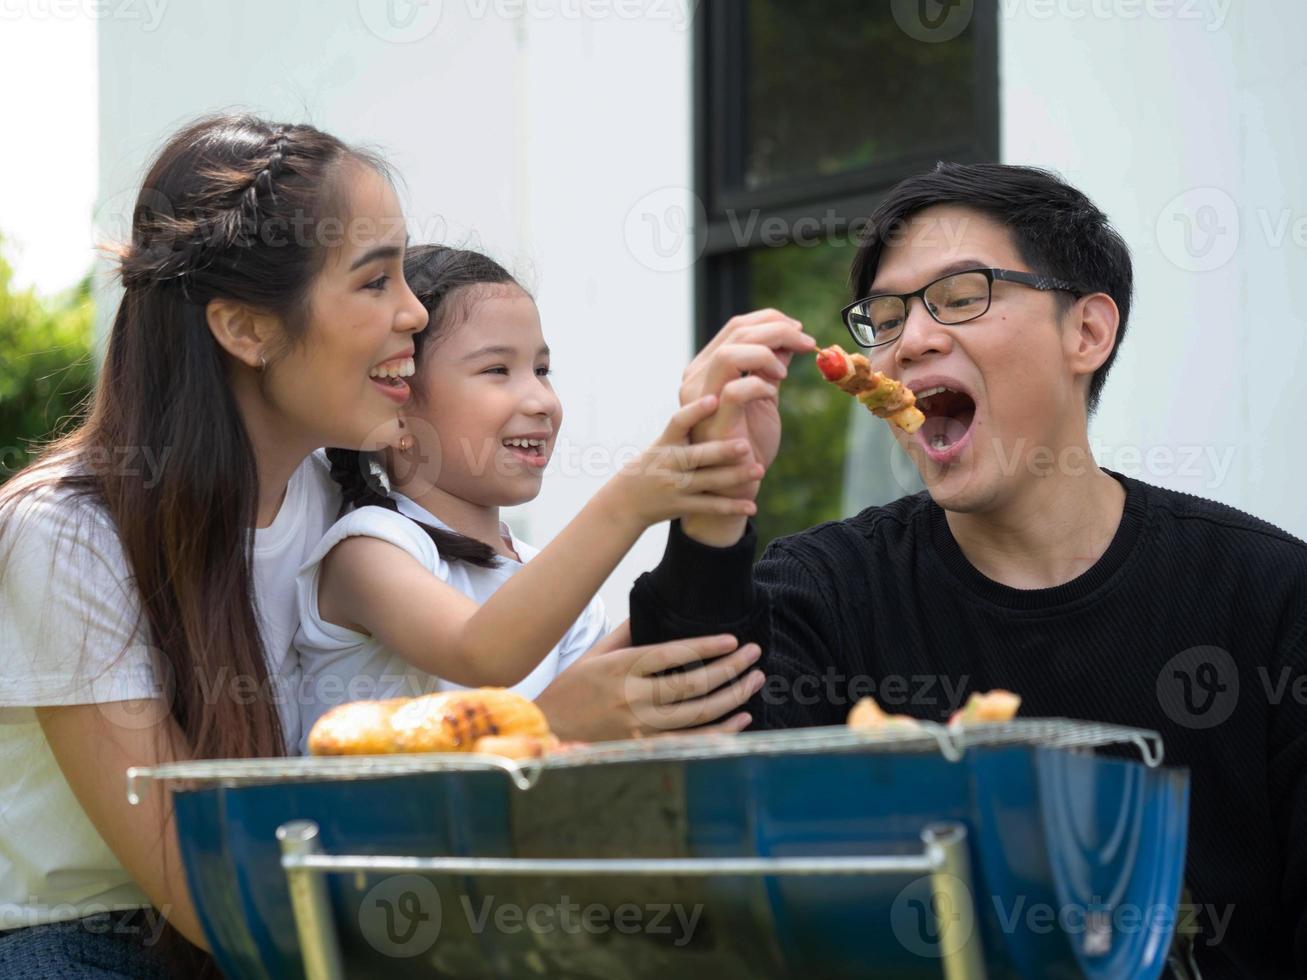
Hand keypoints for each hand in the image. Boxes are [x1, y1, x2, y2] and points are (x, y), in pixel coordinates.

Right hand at [535, 631, 764, 742]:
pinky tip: (741, 719)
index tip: (733, 640)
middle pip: (693, 685)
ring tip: (755, 680)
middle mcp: (633, 698)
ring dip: (732, 697)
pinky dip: (720, 732)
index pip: (673, 655)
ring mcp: (640, 728)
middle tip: (755, 655)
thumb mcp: (593, 655)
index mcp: (621, 669)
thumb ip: (625, 634)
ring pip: (698, 715)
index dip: (706, 648)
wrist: (547, 732)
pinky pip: (691, 742)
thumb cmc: (571, 689)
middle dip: (731, 669)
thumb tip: (652, 611)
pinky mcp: (644, 749)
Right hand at [599, 394, 764, 529]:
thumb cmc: (655, 462)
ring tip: (760, 470)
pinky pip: (710, 507)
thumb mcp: (664, 441)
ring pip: (708, 481)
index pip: (678, 423)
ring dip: (735, 477)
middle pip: (696, 456)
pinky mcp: (682, 506)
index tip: (715, 399)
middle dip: (721, 451)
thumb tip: (720, 392)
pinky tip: (753, 507)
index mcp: (665, 442)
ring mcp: (675, 486)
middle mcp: (669, 463)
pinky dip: (732, 508)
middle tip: (746, 444)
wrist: (627, 500)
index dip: (695, 412)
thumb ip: (690, 424)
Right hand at [681, 308, 815, 470]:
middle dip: (778, 331)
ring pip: (729, 354)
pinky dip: (760, 386)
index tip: (800, 331)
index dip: (771, 321)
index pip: (737, 327)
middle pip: (737, 333)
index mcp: (707, 369)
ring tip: (784, 372)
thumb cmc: (746, 445)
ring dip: (766, 354)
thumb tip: (789, 341)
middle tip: (807, 343)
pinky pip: (735, 391)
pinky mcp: (714, 423)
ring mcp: (702, 400)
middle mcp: (698, 379)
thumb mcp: (762, 398)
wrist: (732, 487)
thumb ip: (769, 369)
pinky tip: (772, 395)